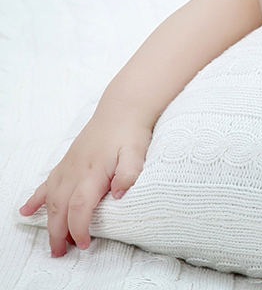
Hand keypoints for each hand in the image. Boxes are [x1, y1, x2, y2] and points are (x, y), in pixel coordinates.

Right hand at [19, 109, 151, 255]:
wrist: (122, 109)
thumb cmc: (130, 132)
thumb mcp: (136, 152)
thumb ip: (129, 173)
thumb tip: (120, 193)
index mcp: (93, 172)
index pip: (79, 207)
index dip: (79, 228)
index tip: (84, 243)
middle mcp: (75, 171)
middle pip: (60, 208)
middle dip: (59, 233)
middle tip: (62, 252)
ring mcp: (68, 166)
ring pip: (52, 199)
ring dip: (49, 222)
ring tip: (53, 242)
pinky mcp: (66, 162)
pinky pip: (47, 183)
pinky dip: (36, 199)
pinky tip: (26, 211)